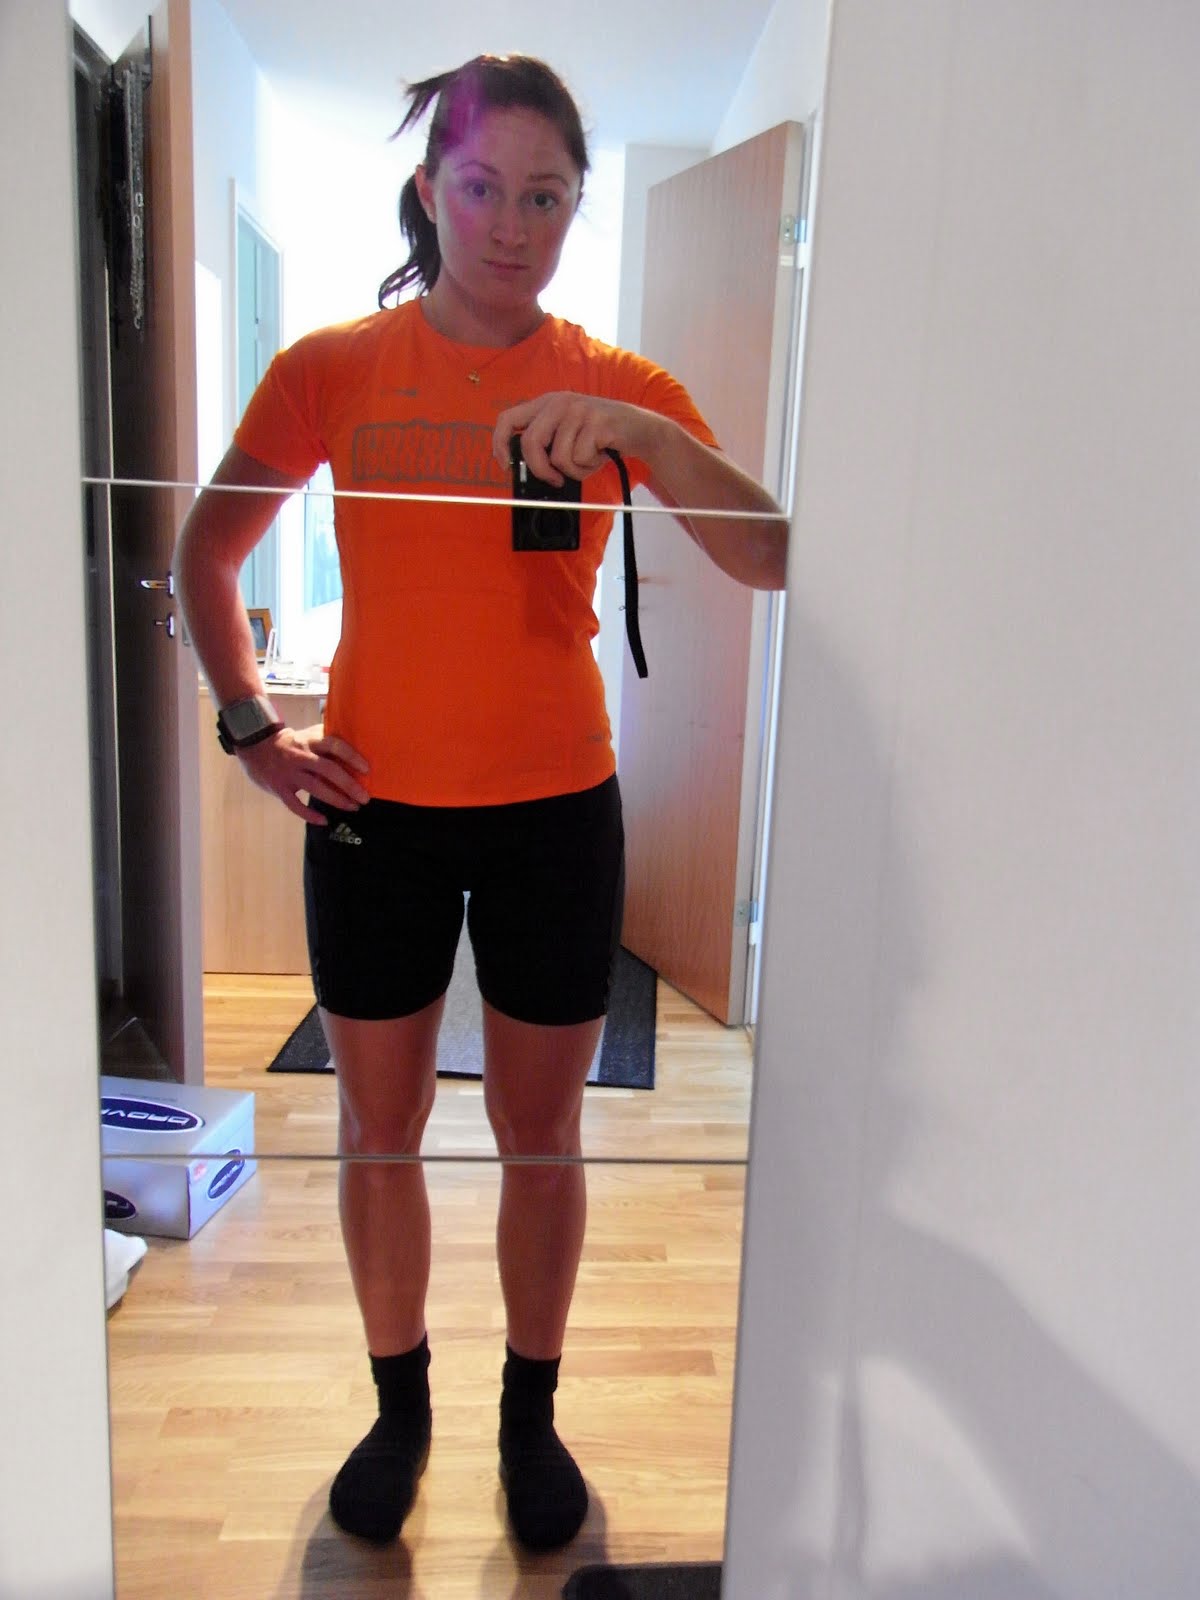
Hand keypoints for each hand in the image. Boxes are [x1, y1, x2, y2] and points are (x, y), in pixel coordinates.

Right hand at [236, 724, 369, 822]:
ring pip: (315, 787)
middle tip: (365, 798)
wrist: (256, 746)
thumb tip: (358, 747)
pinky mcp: (278, 787)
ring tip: (352, 807)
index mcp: (310, 740)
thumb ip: (327, 741)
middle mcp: (300, 756)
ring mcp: (288, 772)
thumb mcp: (308, 735)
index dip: (351, 756)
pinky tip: (324, 821)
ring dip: (336, 799)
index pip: (334, 745)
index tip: (366, 769)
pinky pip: (294, 804)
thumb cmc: (292, 743)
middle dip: (349, 785)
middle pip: (327, 769)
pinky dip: (309, 814)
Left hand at [493, 392, 663, 487]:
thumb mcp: (567, 434)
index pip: (508, 418)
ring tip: (589, 458)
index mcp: (547, 403)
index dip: (500, 444)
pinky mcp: (597, 422)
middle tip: (555, 479)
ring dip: (575, 469)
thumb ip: (545, 444)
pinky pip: (581, 458)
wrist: (639, 429)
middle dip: (540, 469)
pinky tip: (600, 454)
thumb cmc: (599, 437)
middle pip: (530, 442)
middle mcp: (560, 402)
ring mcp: (579, 410)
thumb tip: (521, 469)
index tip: (506, 465)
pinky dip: (590, 467)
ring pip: (559, 456)